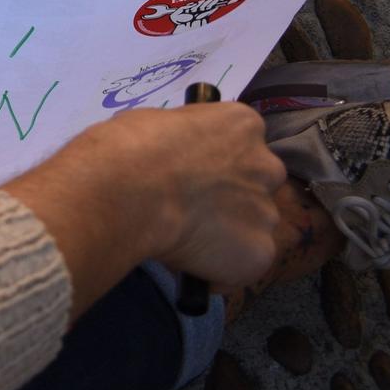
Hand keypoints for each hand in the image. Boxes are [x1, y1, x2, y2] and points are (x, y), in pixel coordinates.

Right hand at [3, 103, 283, 320]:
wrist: (123, 193)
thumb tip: (175, 157)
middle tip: (193, 205)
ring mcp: (266, 212)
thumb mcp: (154, 122)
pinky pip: (244, 262)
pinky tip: (190, 261)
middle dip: (231, 194)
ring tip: (187, 238)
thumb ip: (182, 140)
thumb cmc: (127, 148)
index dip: (216, 159)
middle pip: (257, 182)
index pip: (242, 141)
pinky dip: (221, 266)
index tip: (192, 170)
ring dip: (228, 231)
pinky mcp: (260, 254)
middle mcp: (266, 165)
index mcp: (242, 124)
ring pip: (253, 224)